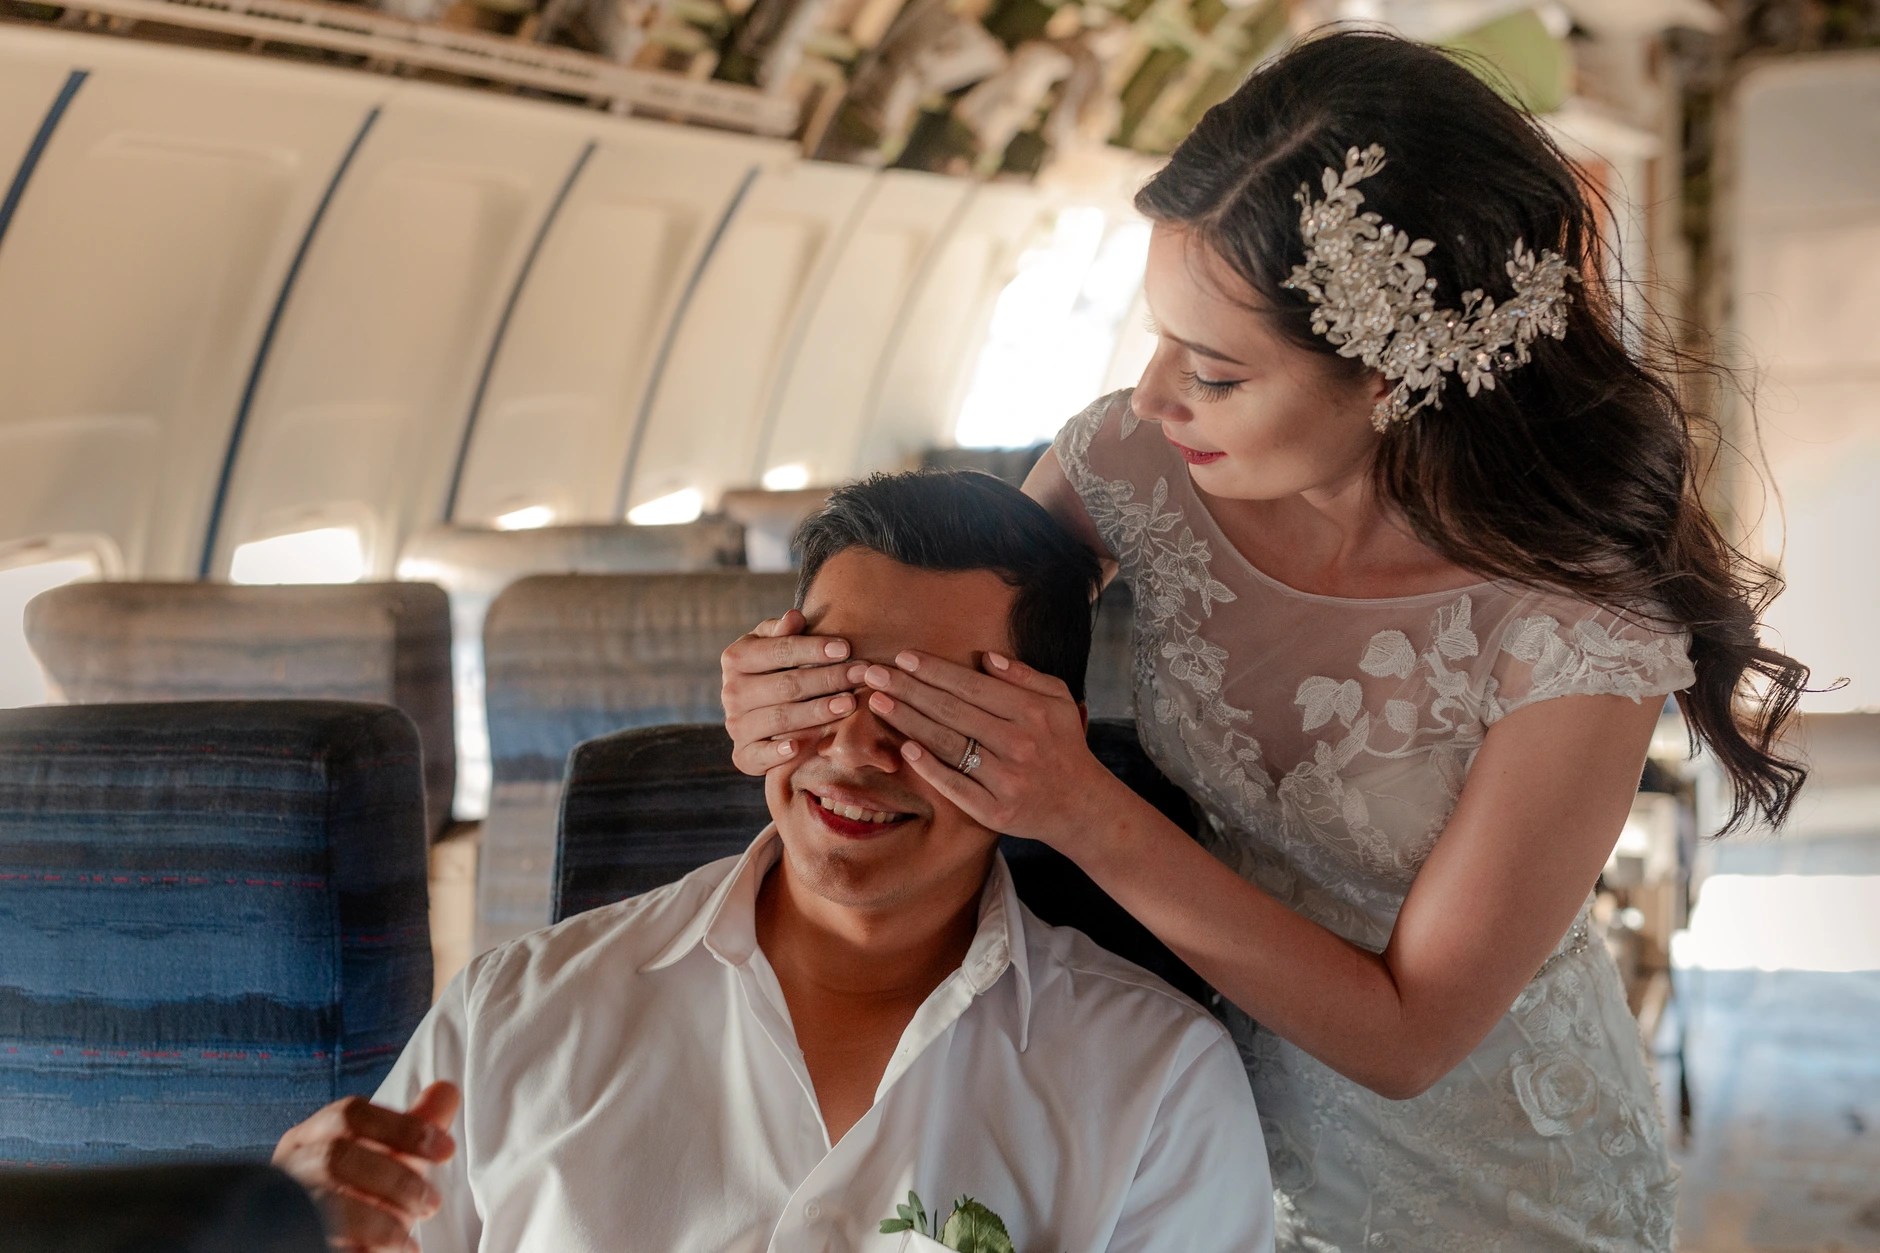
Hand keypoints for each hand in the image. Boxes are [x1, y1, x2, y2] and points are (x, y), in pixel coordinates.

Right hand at [272, 1081, 459, 1251]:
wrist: (322, 1241)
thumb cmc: (356, 1195)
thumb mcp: (389, 1161)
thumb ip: (414, 1128)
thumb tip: (447, 1090)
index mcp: (311, 1136)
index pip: (352, 1114)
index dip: (405, 1128)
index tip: (446, 1150)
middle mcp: (290, 1167)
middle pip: (337, 1157)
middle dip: (396, 1179)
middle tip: (430, 1204)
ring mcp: (285, 1206)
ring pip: (327, 1205)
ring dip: (381, 1221)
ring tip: (408, 1238)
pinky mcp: (293, 1239)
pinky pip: (325, 1241)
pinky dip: (365, 1248)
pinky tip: (394, 1251)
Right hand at [721, 609, 864, 774]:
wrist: (756, 707)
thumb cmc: (774, 667)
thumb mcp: (774, 642)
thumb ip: (783, 631)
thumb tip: (794, 617)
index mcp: (736, 658)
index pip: (778, 650)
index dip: (812, 649)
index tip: (845, 648)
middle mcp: (732, 692)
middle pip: (786, 685)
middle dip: (827, 678)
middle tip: (861, 674)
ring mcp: (736, 725)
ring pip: (780, 718)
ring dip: (817, 712)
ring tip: (849, 704)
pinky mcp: (743, 755)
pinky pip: (757, 756)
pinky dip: (775, 754)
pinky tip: (798, 746)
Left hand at [858, 649, 1119, 849]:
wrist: (1080, 806)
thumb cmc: (1063, 745)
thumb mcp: (1057, 700)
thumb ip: (1024, 676)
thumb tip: (986, 657)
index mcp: (1032, 712)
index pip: (972, 686)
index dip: (935, 671)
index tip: (904, 657)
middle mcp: (1019, 744)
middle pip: (952, 711)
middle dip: (908, 689)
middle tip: (874, 674)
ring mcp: (1006, 780)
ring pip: (948, 745)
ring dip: (908, 722)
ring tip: (878, 703)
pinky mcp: (995, 811)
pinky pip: (955, 785)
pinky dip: (928, 767)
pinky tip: (904, 747)